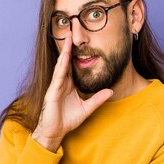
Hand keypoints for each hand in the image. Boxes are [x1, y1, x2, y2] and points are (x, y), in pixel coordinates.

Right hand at [32, 35, 112, 150]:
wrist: (54, 132)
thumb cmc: (66, 120)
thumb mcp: (87, 108)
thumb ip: (97, 99)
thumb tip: (110, 91)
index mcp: (68, 84)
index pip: (72, 65)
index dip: (75, 53)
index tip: (79, 40)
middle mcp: (61, 82)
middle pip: (65, 60)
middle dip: (67, 46)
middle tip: (71, 31)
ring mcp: (55, 86)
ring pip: (60, 65)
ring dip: (63, 51)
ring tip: (67, 37)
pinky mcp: (52, 92)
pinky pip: (57, 76)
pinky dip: (61, 66)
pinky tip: (64, 57)